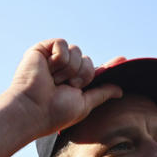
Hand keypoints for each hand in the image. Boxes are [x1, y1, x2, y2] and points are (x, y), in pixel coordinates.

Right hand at [7, 39, 122, 138]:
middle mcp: (65, 70)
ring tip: (53, 81)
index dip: (109, 66)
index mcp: (74, 83)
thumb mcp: (85, 104)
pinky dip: (58, 59)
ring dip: (68, 70)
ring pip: (77, 52)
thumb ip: (102, 94)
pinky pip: (62, 44)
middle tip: (64, 87)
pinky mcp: (43, 49)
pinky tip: (47, 70)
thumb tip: (120, 90)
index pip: (94, 71)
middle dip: (81, 76)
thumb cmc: (55, 112)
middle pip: (88, 61)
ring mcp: (53, 59)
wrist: (33, 109)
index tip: (124, 59)